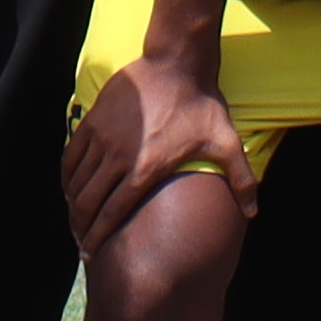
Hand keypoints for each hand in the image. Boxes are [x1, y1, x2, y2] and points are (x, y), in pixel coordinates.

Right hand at [62, 50, 248, 255]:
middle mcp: (118, 158)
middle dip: (81, 228)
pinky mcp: (92, 123)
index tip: (90, 253)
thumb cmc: (202, 107)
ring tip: (76, 221)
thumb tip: (253, 212)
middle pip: (87, 203)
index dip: (98, 236)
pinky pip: (70, 157)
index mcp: (145, 170)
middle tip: (81, 244)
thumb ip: (242, 181)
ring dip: (72, 205)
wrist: (176, 66)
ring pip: (76, 182)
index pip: (112, 213)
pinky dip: (67, 177)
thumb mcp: (228, 144)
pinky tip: (70, 189)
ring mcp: (102, 139)